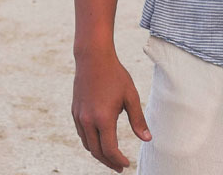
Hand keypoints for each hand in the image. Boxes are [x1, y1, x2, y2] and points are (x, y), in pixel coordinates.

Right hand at [72, 50, 150, 171]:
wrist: (93, 58)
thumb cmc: (115, 75)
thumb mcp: (131, 96)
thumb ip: (138, 120)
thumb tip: (147, 139)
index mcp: (103, 118)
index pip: (110, 149)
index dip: (118, 160)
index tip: (126, 165)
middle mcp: (88, 120)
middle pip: (96, 151)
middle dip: (108, 162)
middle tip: (119, 167)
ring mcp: (79, 116)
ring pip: (87, 144)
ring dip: (99, 153)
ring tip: (111, 156)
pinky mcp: (75, 111)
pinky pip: (82, 134)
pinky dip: (91, 142)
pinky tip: (100, 140)